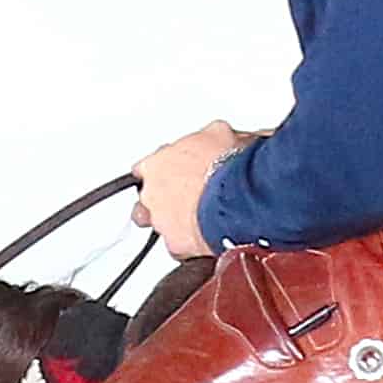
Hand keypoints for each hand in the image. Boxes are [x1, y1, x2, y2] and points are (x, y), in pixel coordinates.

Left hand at [132, 119, 250, 259]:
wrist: (238, 194)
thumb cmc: (227, 163)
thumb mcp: (219, 133)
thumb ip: (208, 137)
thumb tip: (220, 136)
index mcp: (155, 164)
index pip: (144, 169)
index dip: (162, 171)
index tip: (172, 173)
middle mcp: (151, 195)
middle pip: (148, 200)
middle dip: (164, 200)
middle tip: (188, 197)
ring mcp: (161, 222)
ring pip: (161, 226)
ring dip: (177, 223)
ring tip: (201, 219)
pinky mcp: (177, 246)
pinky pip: (179, 248)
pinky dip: (192, 244)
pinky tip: (208, 237)